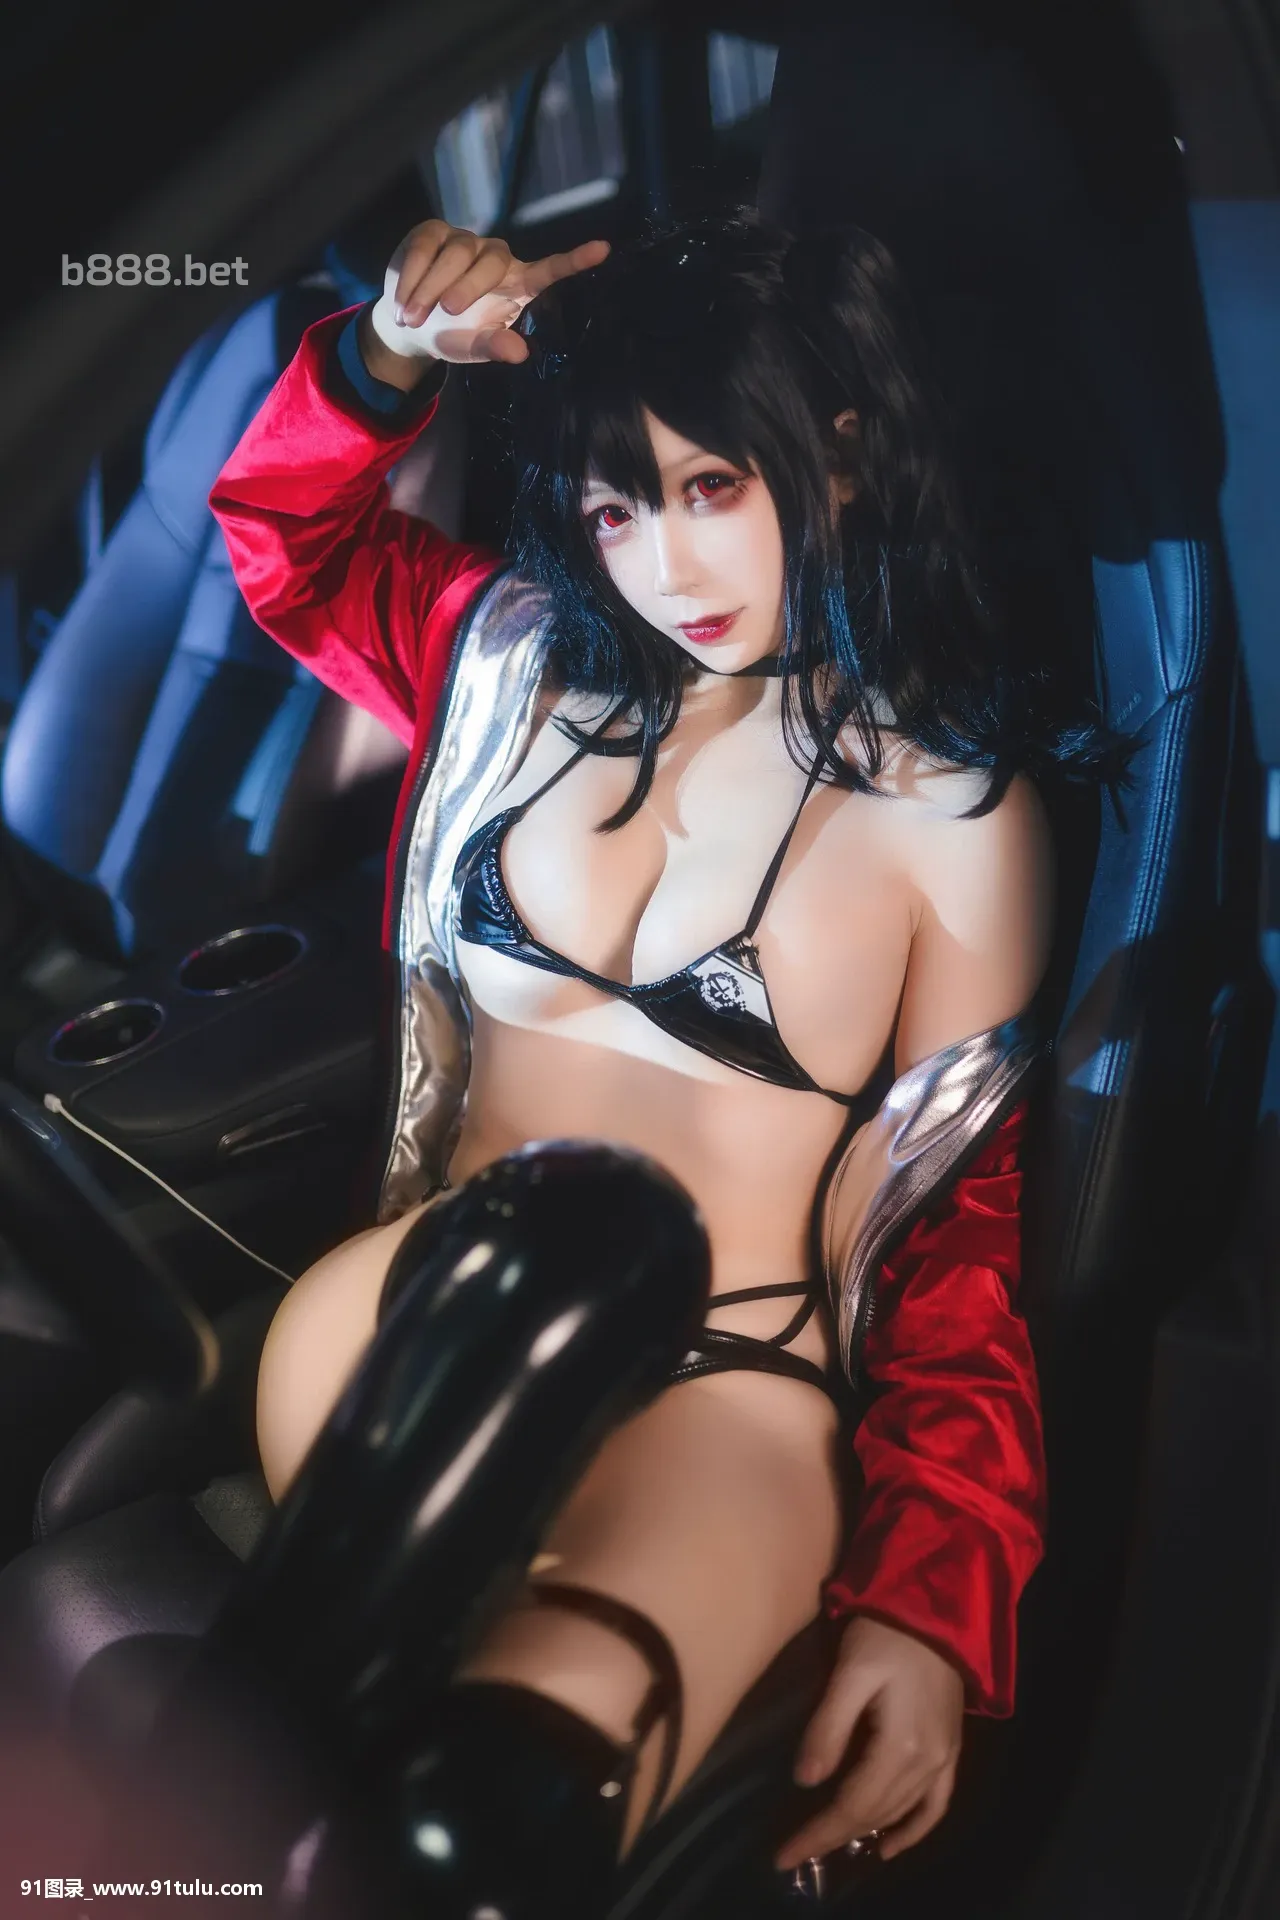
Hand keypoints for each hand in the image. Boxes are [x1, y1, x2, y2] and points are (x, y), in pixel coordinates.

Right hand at [366, 218, 609, 366]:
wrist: (409, 322)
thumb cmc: (452, 335)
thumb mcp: (472, 348)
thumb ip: (494, 346)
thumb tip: (520, 353)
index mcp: (516, 285)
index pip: (549, 270)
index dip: (575, 260)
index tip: (605, 249)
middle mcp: (496, 257)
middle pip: (491, 262)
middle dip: (466, 288)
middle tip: (445, 313)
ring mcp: (465, 240)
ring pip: (456, 253)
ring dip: (431, 287)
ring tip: (412, 317)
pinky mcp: (434, 231)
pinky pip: (426, 246)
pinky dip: (412, 275)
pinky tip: (402, 300)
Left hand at [776, 1615, 964, 1870]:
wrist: (939, 1608)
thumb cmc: (887, 1634)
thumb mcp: (850, 1673)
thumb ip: (828, 1727)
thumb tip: (805, 1780)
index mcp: (901, 1748)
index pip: (852, 1805)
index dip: (817, 1833)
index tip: (782, 1856)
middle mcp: (927, 1763)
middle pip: (875, 1814)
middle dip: (832, 1836)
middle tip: (794, 1853)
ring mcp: (944, 1759)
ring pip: (901, 1812)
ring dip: (865, 1833)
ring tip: (828, 1845)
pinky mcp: (951, 1750)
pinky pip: (936, 1805)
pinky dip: (915, 1830)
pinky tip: (891, 1846)